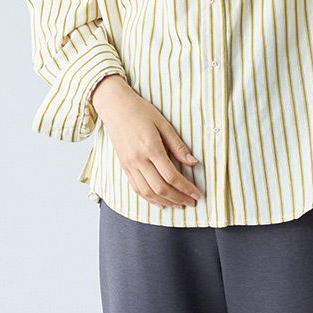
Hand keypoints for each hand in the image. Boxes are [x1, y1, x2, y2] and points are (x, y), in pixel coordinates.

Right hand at [90, 75, 201, 209]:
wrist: (115, 106)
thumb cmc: (140, 111)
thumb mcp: (163, 123)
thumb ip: (178, 145)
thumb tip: (193, 162)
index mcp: (151, 148)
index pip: (172, 176)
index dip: (186, 188)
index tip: (197, 194)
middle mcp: (138, 160)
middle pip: (160, 188)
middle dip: (178, 198)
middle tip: (191, 203)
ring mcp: (129, 165)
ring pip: (147, 193)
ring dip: (165, 202)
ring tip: (178, 205)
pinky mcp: (124, 167)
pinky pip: (137, 188)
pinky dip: (149, 199)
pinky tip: (160, 203)